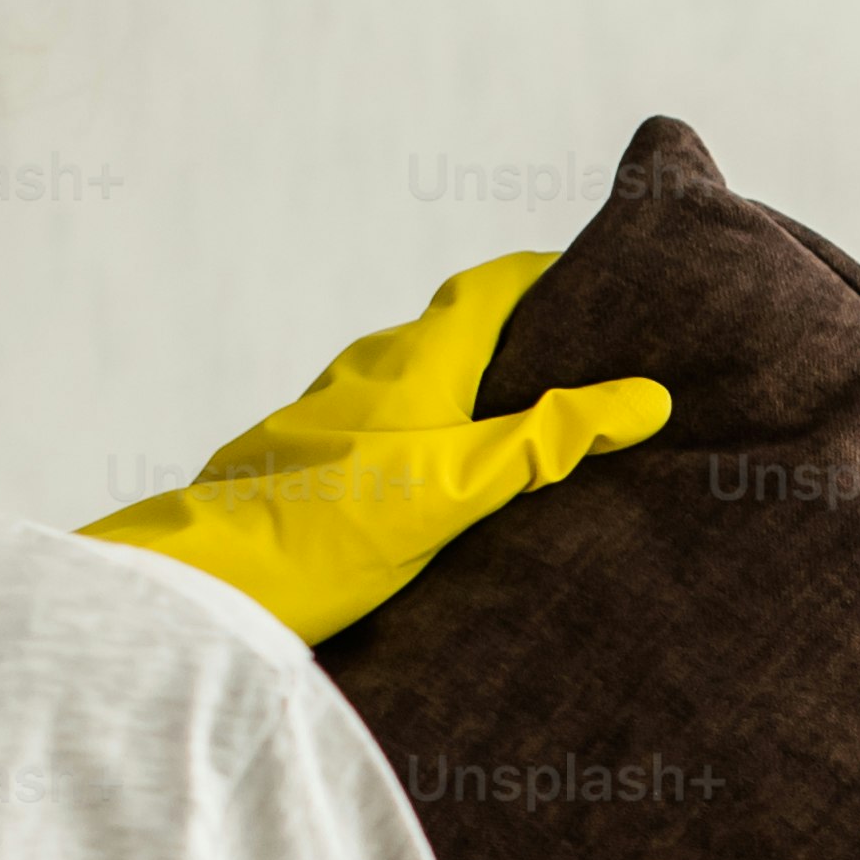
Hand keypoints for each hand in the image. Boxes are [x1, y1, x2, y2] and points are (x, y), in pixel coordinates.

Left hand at [84, 249, 666, 641]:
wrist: (212, 585)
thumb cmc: (331, 529)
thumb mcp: (459, 486)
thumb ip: (548, 440)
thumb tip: (647, 397)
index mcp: (414, 359)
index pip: (492, 285)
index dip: (548, 274)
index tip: (606, 281)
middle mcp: (372, 368)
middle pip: (462, 330)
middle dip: (529, 339)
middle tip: (598, 367)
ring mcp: (339, 411)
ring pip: (427, 379)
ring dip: (483, 391)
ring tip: (542, 431)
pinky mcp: (318, 456)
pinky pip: (399, 423)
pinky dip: (444, 430)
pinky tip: (464, 483)